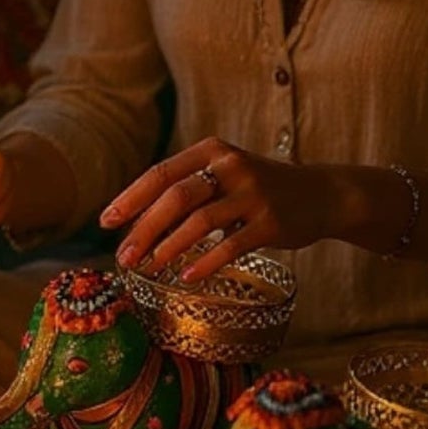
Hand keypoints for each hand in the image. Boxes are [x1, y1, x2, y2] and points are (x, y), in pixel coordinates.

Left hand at [99, 138, 335, 279]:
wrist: (322, 195)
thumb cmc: (257, 190)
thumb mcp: (222, 175)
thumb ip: (186, 190)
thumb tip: (135, 223)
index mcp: (211, 151)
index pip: (160, 173)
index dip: (130, 198)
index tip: (105, 223)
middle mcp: (230, 166)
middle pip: (175, 197)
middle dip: (144, 228)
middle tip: (124, 256)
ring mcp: (253, 193)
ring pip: (200, 221)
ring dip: (169, 247)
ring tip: (150, 268)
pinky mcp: (272, 221)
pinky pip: (231, 244)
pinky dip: (205, 262)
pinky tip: (187, 277)